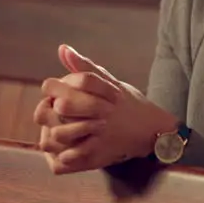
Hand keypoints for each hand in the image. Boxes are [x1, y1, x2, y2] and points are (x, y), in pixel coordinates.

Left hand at [35, 44, 179, 174]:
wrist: (152, 131)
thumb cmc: (126, 103)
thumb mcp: (110, 83)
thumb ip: (84, 67)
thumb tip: (62, 47)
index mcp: (105, 91)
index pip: (76, 81)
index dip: (56, 85)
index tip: (51, 89)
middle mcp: (104, 111)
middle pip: (65, 105)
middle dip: (54, 106)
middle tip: (53, 109)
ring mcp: (102, 133)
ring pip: (62, 132)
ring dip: (54, 131)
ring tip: (56, 129)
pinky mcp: (101, 153)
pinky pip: (73, 155)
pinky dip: (65, 154)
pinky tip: (65, 149)